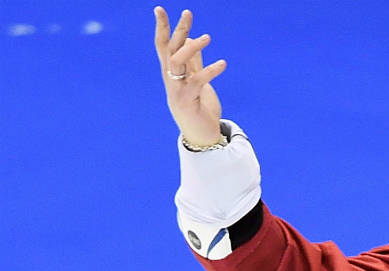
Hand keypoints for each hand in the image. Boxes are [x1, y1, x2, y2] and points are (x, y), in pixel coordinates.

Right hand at [153, 7, 225, 145]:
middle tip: (188, 13)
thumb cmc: (198, 106)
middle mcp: (170, 78)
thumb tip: (191, 40)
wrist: (199, 134)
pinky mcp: (187, 99)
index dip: (161, 27)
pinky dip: (210, 71)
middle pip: (170, 48)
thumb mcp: (195, 79)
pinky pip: (198, 81)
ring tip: (208, 37)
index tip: (160, 8)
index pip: (163, 44)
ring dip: (192, 47)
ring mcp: (177, 88)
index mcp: (172, 71)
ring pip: (178, 61)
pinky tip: (223, 63)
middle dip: (177, 29)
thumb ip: (193, 61)